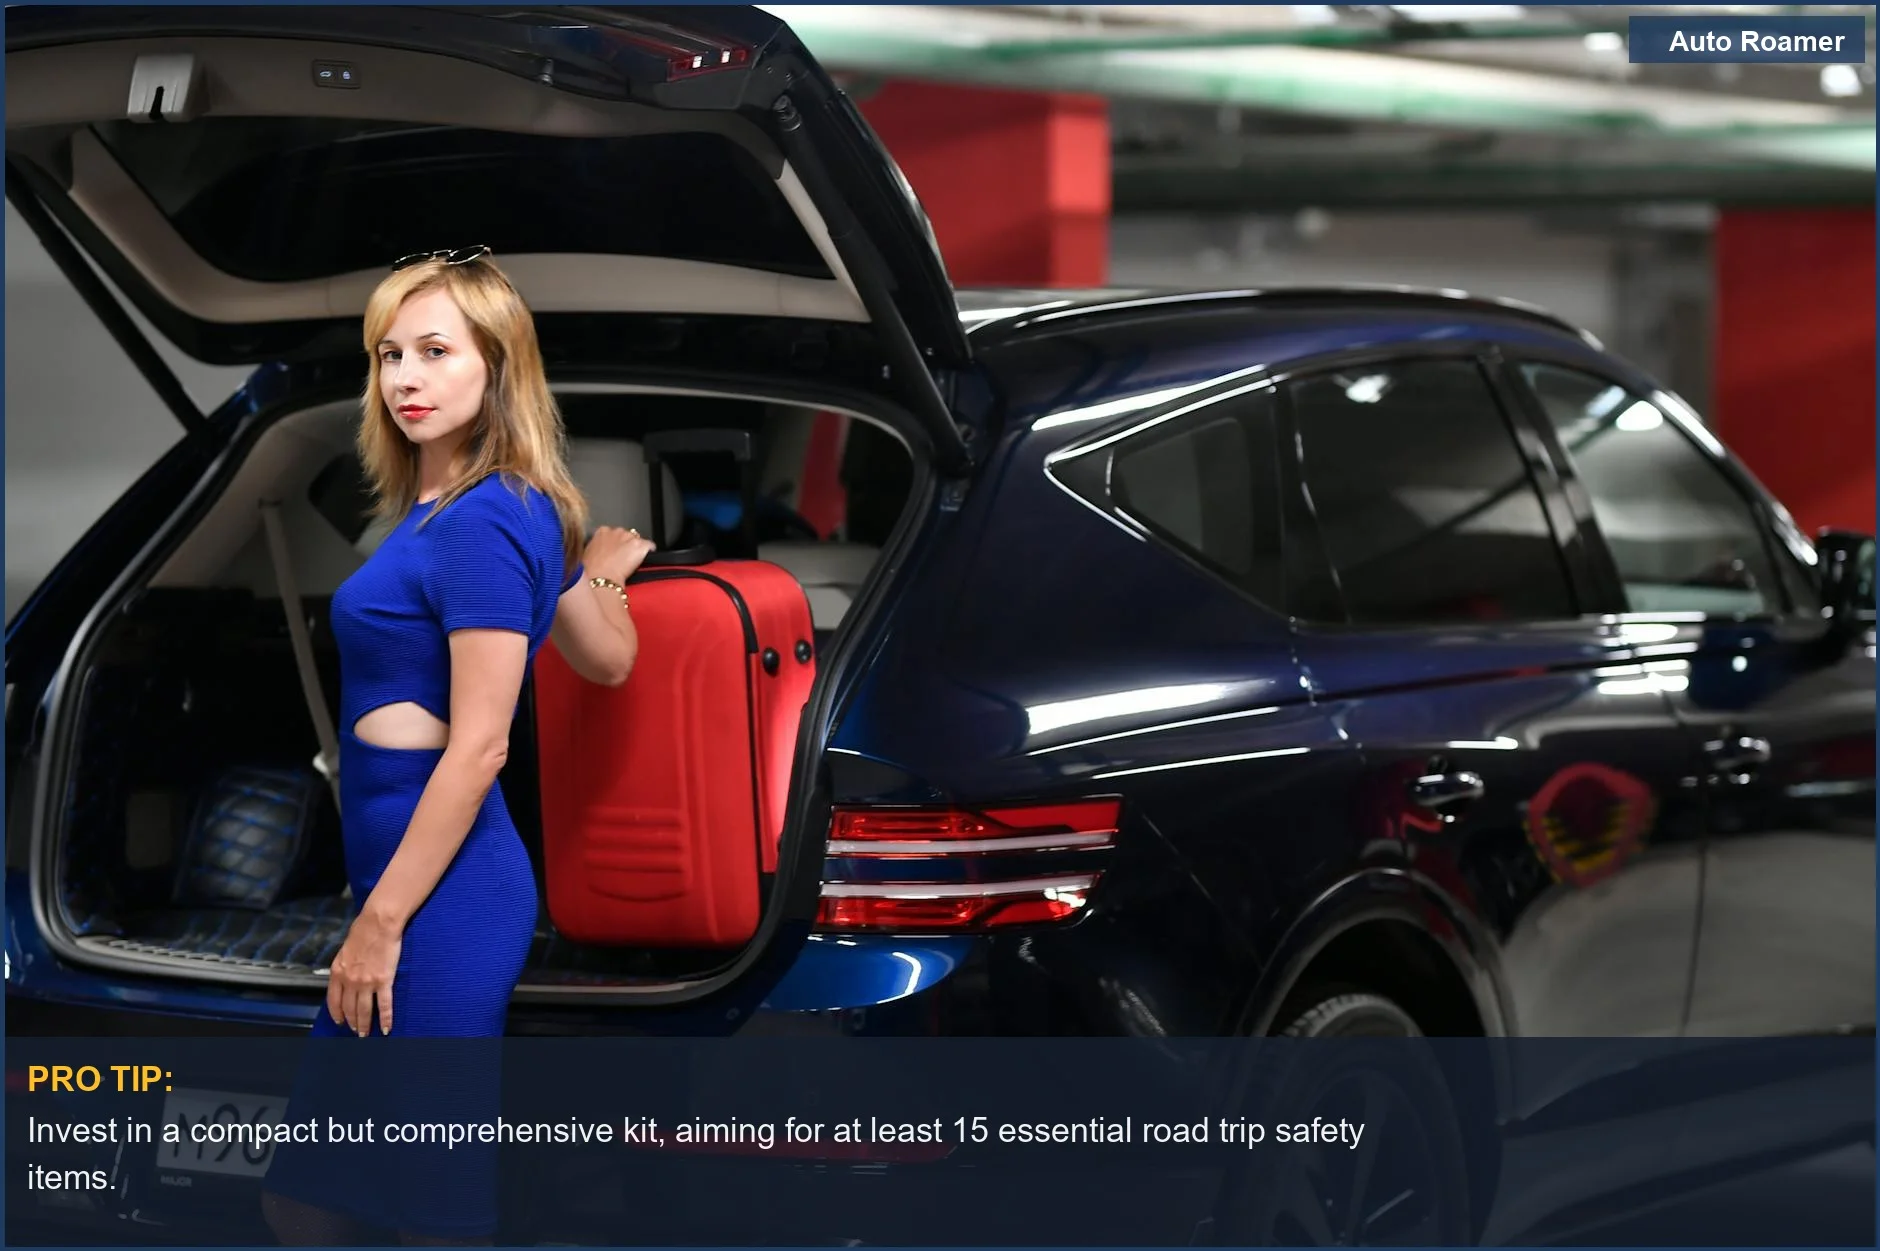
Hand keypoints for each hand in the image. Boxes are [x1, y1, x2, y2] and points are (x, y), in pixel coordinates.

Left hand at [326, 909, 401, 1036]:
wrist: (378, 923)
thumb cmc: (362, 931)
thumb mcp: (344, 951)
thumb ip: (344, 967)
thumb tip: (346, 977)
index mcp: (337, 973)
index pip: (333, 1001)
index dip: (337, 1014)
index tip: (340, 1022)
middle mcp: (349, 981)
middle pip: (349, 1008)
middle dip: (352, 1022)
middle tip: (356, 1031)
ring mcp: (367, 983)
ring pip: (364, 1011)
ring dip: (365, 1025)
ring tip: (366, 1034)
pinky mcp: (384, 981)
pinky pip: (385, 1005)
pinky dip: (386, 1019)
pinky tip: (386, 1028)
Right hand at [584, 525, 655, 586]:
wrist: (601, 578)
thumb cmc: (592, 570)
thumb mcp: (588, 554)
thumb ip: (597, 547)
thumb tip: (600, 551)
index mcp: (602, 531)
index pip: (613, 533)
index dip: (615, 543)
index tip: (615, 550)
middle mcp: (616, 531)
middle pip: (626, 535)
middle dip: (626, 544)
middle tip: (624, 557)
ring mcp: (629, 537)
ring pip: (638, 540)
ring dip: (636, 548)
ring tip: (633, 560)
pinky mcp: (640, 545)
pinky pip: (650, 545)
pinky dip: (650, 550)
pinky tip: (648, 557)